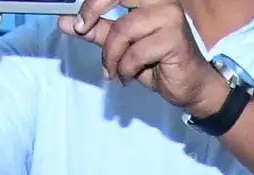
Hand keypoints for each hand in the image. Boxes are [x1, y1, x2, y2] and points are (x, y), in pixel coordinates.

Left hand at [87, 2, 225, 113]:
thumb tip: (65, 21)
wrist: (188, 86)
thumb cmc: (157, 61)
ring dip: (112, 56)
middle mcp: (161, 0)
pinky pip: (135, 52)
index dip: (92, 2)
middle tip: (82, 29)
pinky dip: (126, 69)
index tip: (77, 21)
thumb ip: (95, 30)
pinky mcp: (175, 38)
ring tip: (115, 70)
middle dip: (93, 10)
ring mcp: (170, 16)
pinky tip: (129, 76)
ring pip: (123, 30)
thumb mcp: (120, 44)